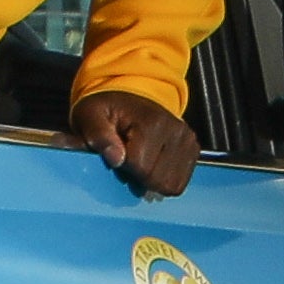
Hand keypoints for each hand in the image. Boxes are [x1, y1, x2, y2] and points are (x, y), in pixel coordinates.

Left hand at [72, 89, 199, 198]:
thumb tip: (115, 159)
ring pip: (171, 185)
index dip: (123, 168)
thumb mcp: (89, 115)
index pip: (141, 168)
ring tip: (139, 161)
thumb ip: (98, 136)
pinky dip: (163, 180)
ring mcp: (188, 141)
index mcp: (153, 122)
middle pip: (158, 180)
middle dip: (137, 177)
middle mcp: (177, 131)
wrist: (128, 99)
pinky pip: (180, 182)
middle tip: (126, 159)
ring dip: (151, 181)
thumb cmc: (107, 110)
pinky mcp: (193, 149)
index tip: (115, 155)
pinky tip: (152, 165)